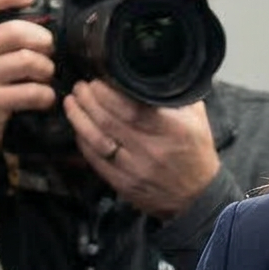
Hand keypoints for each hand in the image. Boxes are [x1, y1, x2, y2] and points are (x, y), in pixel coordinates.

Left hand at [62, 82, 221, 221]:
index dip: (108, 94)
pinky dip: (83, 142)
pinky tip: (78, 127)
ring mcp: (134, 170)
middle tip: (80, 87)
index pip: (131, 109)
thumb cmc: (196, 152)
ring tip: (71, 102)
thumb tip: (150, 72)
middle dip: (88, 101)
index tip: (96, 81)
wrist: (197, 197)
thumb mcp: (196, 119)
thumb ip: (174, 96)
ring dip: (79, 119)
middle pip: (109, 122)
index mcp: (171, 130)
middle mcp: (151, 150)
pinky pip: (96, 160)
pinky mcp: (123, 184)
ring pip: (97, 140)